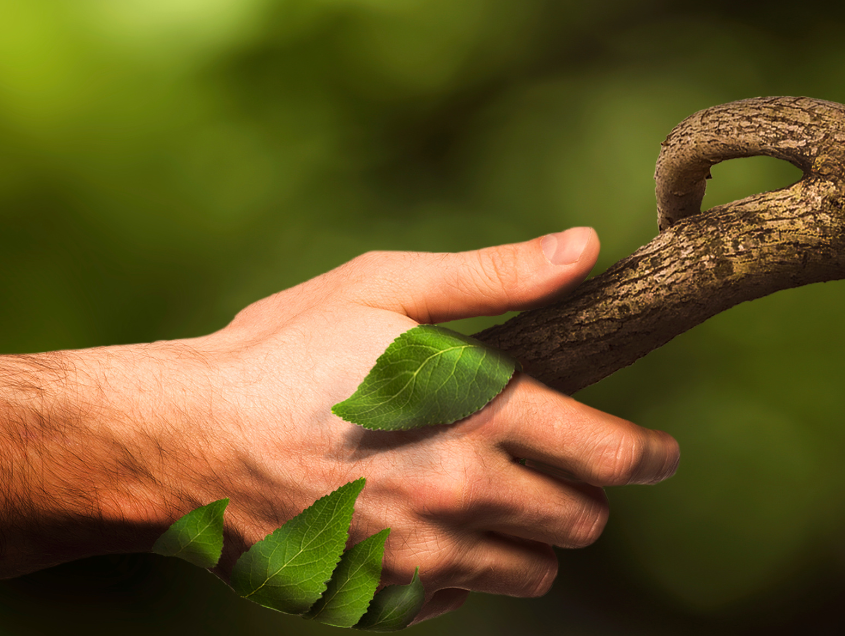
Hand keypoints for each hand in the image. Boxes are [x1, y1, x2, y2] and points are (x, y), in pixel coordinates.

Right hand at [139, 227, 679, 621]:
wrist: (183, 441)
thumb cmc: (283, 351)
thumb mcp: (385, 289)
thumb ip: (495, 277)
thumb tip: (583, 247)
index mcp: (478, 412)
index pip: (610, 455)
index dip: (651, 456)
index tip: (660, 456)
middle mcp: (463, 493)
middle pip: (580, 521)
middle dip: (583, 495)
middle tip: (555, 467)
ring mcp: (421, 555)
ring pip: (530, 570)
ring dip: (528, 538)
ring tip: (487, 496)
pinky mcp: (381, 597)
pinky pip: (458, 596)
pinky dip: (458, 567)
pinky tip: (418, 524)